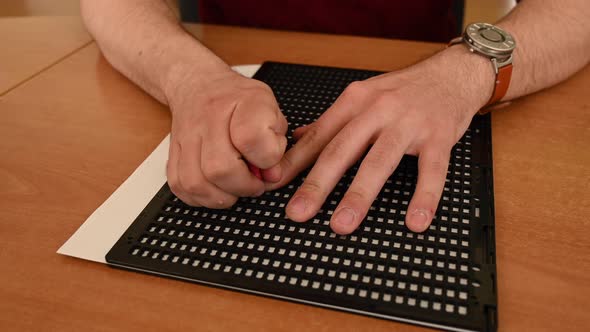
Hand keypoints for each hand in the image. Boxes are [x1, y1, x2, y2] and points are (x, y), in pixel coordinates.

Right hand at [166, 68, 287, 207]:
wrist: (200, 85)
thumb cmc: (240, 100)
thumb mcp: (272, 111)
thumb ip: (278, 144)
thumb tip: (272, 175)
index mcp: (244, 103)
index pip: (252, 138)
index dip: (267, 159)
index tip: (270, 163)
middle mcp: (210, 118)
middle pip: (220, 168)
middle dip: (244, 186)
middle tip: (254, 183)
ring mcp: (188, 135)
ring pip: (196, 182)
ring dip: (221, 196)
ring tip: (235, 190)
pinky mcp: (173, 152)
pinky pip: (180, 185)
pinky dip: (200, 197)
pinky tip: (215, 190)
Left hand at [264, 46, 490, 233]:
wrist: (452, 73)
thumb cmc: (404, 90)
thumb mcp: (363, 96)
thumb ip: (332, 120)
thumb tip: (298, 139)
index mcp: (354, 101)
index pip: (319, 135)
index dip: (294, 161)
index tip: (273, 183)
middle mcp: (378, 109)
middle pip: (342, 150)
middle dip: (318, 184)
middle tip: (299, 212)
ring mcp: (409, 123)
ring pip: (379, 162)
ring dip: (359, 195)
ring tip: (342, 224)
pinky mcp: (439, 136)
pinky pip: (432, 171)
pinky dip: (424, 197)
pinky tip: (414, 221)